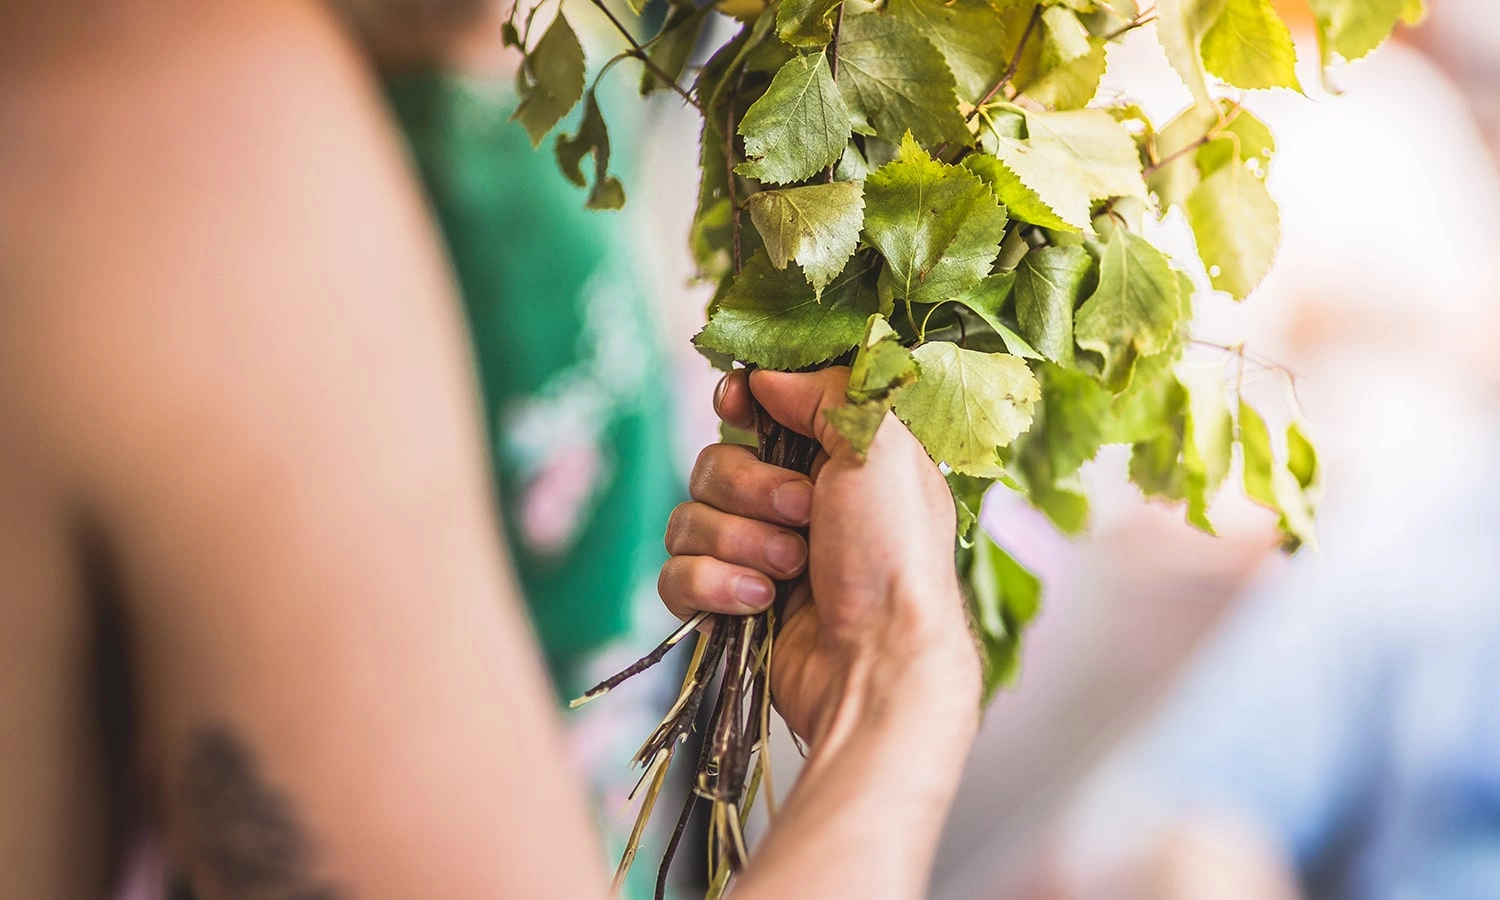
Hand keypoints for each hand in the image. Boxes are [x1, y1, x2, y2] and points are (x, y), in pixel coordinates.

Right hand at [660, 368, 978, 745]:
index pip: (759, 409)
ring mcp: (756, 557)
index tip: (738, 404)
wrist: (879, 662)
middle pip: (714, 463)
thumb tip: (765, 379)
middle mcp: (792, 504)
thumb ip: (825, 392)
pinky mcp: (727, 605)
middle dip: (750, 490)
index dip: (739, 402)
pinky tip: (759, 605)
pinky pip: (675, 576)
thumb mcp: (882, 446)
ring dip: (737, 543)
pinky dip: (713, 587)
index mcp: (832, 459)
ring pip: (688, 520)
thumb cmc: (895, 555)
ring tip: (787, 572)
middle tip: (803, 515)